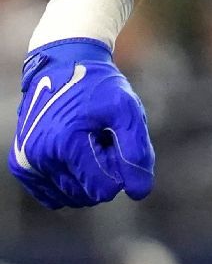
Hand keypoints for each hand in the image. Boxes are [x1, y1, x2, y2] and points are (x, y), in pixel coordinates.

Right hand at [10, 37, 154, 208]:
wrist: (64, 66)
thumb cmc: (99, 87)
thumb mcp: (127, 110)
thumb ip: (137, 151)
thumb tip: (139, 192)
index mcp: (67, 144)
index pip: (103, 189)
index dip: (119, 170)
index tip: (117, 143)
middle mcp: (40, 157)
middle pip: (87, 194)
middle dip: (103, 172)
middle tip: (104, 140)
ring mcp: (27, 163)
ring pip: (69, 197)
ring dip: (86, 176)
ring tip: (89, 143)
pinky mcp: (20, 165)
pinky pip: (51, 195)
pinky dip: (68, 181)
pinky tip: (75, 154)